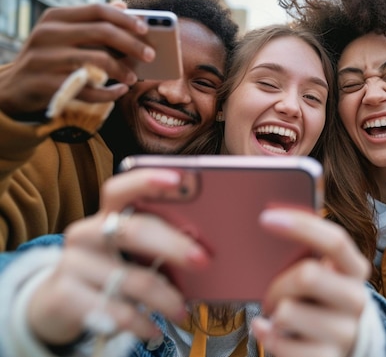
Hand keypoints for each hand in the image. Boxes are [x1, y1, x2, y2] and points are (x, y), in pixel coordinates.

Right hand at [0, 3, 155, 118]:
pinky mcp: (46, 84)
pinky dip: (109, 92)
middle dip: (131, 44)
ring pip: (96, 61)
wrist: (13, 88)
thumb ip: (92, 22)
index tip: (145, 29)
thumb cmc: (49, 58)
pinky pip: (87, 88)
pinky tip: (119, 92)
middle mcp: (49, 34)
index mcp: (56, 18)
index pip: (97, 10)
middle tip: (151, 55)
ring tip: (133, 78)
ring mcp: (45, 59)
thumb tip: (123, 5)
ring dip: (121, 71)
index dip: (125, 18)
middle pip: (101, 32)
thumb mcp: (64, 35)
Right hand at [26, 168, 209, 345]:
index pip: (122, 189)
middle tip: (203, 260)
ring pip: (131, 279)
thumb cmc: (108, 271)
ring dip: (165, 298)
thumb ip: (157, 243)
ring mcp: (72, 263)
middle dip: (174, 245)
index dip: (148, 180)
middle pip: (134, 230)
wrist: (56, 304)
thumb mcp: (129, 253)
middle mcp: (86, 233)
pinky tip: (154, 330)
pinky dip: (142, 323)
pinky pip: (115, 312)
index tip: (179, 178)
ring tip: (183, 310)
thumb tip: (206, 249)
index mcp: (106, 215)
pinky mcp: (64, 295)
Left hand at [251, 208, 370, 356]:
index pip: (335, 240)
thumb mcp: (328, 275)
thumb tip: (273, 218)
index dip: (301, 225)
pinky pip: (280, 342)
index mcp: (356, 271)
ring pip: (287, 312)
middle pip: (307, 275)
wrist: (348, 348)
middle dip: (278, 284)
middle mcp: (357, 300)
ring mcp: (344, 333)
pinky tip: (273, 331)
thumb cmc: (326, 302)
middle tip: (273, 294)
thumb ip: (310, 252)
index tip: (265, 218)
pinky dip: (268, 335)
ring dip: (273, 313)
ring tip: (280, 316)